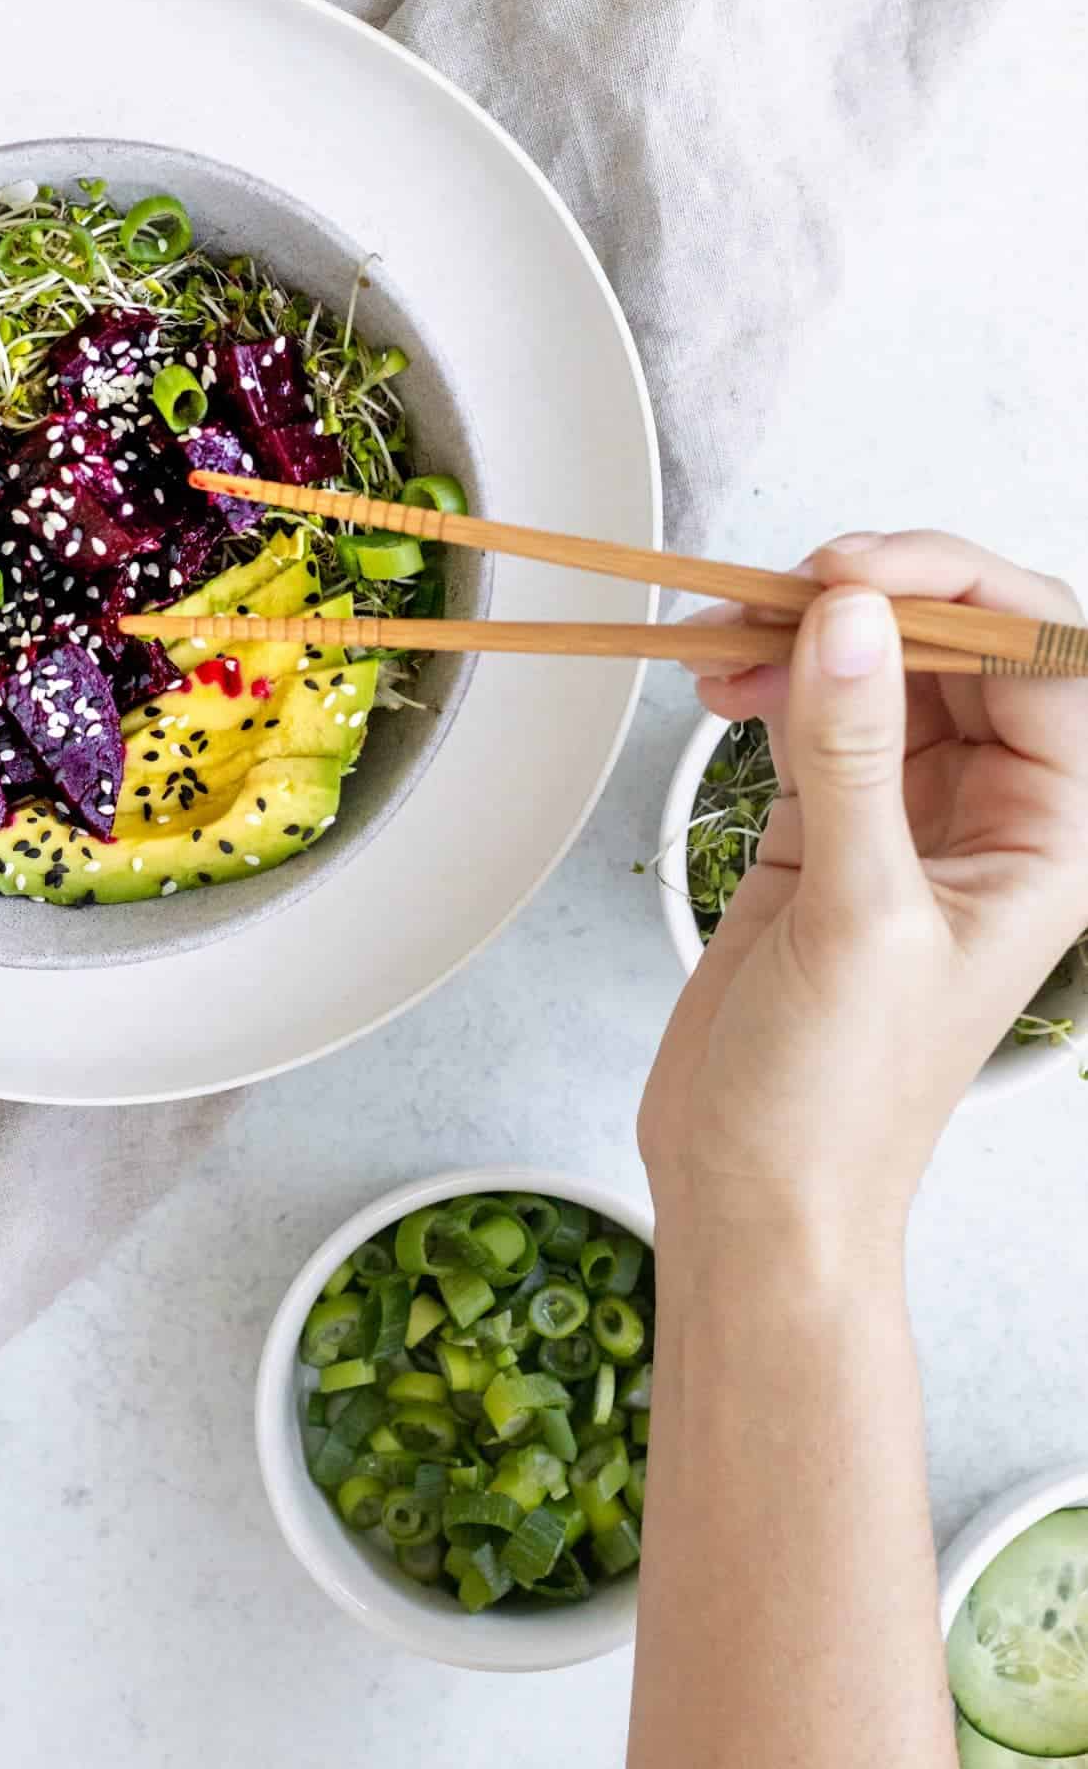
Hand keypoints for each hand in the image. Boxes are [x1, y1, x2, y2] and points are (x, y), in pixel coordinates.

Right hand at [639, 532, 1087, 1240]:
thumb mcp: (859, 919)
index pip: (1045, 661)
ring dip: (804, 633)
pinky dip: (762, 677)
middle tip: (785, 586)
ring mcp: (903, 814)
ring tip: (726, 632)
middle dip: (876, 600)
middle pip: (962, 646)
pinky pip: (808, 711)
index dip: (960, 592)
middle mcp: (992, 814)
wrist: (756, 1194)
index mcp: (1051, 838)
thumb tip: (852, 618)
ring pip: (878, 667)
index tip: (854, 574)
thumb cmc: (841, 1101)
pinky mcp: (823, 825)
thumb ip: (854, 756)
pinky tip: (717, 677)